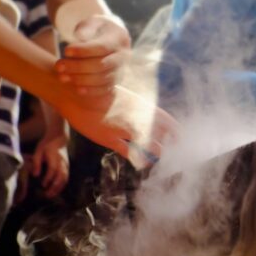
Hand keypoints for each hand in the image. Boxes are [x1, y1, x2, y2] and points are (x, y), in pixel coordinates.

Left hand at [31, 133, 69, 197]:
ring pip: (65, 179)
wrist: (59, 138)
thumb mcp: (38, 150)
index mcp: (55, 157)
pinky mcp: (67, 168)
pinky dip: (61, 186)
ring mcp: (66, 165)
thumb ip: (36, 162)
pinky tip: (55, 191)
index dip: (48, 178)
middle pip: (61, 177)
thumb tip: (35, 175)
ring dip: (58, 188)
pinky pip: (66, 179)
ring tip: (51, 195)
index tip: (43, 185)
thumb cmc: (47, 144)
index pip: (53, 170)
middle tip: (47, 195)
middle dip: (55, 187)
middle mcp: (62, 162)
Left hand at [55, 15, 130, 97]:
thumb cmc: (96, 29)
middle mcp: (123, 55)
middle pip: (101, 65)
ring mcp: (121, 69)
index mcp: (118, 38)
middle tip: (58, 66)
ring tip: (62, 76)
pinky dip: (92, 91)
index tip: (66, 51)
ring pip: (103, 79)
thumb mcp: (92, 23)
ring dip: (81, 80)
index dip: (83, 51)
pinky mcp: (116, 81)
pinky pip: (106, 89)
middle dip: (78, 67)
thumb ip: (86, 28)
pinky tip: (77, 89)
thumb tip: (79, 36)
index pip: (101, 47)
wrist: (108, 37)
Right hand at [57, 85, 178, 168]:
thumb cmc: (98, 94)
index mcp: (139, 104)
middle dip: (170, 144)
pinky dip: (138, 158)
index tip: (182, 139)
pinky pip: (129, 152)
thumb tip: (149, 117)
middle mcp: (135, 115)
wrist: (73, 93)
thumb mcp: (122, 97)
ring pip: (149, 144)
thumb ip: (136, 108)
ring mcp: (122, 127)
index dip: (176, 131)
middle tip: (175, 153)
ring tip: (161, 157)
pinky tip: (143, 162)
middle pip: (162, 134)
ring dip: (157, 152)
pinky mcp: (109, 137)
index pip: (166, 120)